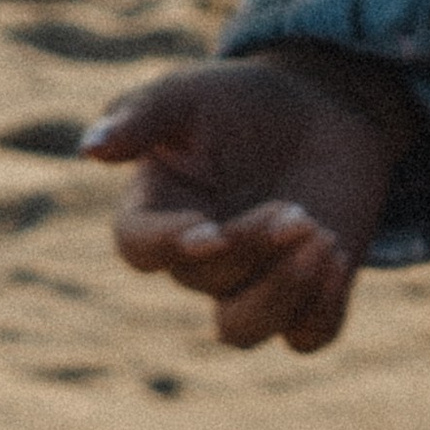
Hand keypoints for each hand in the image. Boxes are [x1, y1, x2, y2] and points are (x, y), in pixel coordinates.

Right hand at [81, 49, 418, 351]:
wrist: (322, 111)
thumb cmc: (243, 101)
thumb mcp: (191, 94)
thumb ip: (141, 116)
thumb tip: (88, 148)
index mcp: (158, 211)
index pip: (138, 248)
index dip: (166, 247)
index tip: (209, 230)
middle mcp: (196, 260)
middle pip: (205, 282)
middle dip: (252, 247)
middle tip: (295, 210)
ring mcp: (248, 287)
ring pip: (243, 330)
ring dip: (282, 293)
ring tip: (322, 238)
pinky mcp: (302, 300)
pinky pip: (306, 335)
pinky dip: (324, 306)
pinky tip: (340, 254)